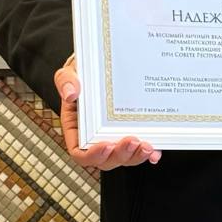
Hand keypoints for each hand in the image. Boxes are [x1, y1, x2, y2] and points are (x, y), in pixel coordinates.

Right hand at [53, 54, 160, 170]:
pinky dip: (147, 153)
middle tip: (133, 141)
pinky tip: (155, 152)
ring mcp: (114, 134)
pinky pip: (138, 147)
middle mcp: (95, 135)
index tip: (106, 145)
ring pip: (123, 156)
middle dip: (120, 155)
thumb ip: (66, 81)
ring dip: (135, 156)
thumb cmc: (84, 72)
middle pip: (105, 159)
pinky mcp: (131, 129)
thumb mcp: (71, 71)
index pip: (80, 151)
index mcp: (77, 126)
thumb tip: (70, 93)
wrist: (101, 63)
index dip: (93, 154)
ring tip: (147, 146)